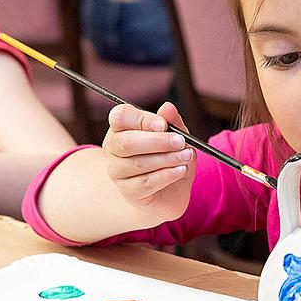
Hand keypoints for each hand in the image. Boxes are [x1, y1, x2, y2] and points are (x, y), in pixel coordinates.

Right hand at [102, 102, 195, 221]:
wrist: (170, 192)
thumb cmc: (170, 159)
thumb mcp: (177, 138)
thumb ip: (172, 123)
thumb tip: (168, 107)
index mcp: (121, 128)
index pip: (121, 117)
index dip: (141, 119)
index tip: (163, 124)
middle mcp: (114, 148)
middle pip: (127, 142)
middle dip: (157, 141)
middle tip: (180, 141)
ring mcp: (117, 171)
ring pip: (138, 163)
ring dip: (166, 158)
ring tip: (186, 156)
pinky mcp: (128, 191)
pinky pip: (146, 182)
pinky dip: (167, 175)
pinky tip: (181, 170)